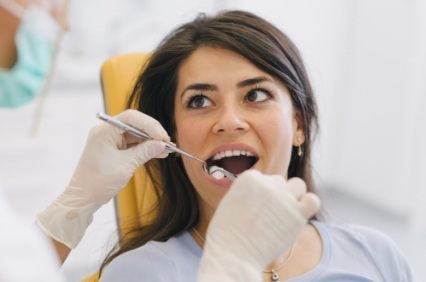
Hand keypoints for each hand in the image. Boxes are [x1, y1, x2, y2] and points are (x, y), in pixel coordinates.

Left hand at [37, 110, 169, 247]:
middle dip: (152, 133)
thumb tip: (162, 145)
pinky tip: (158, 153)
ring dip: (151, 141)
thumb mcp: (125, 166)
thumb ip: (145, 152)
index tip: (162, 137)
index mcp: (104, 131)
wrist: (83, 199)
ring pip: (136, 134)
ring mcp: (110, 140)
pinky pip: (133, 144)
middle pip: (135, 124)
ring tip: (166, 149)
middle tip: (167, 143)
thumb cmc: (98, 182)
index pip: (132, 118)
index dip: (150, 125)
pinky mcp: (113, 150)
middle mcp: (106, 132)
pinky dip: (145, 148)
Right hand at [198, 170, 319, 281]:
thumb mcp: (231, 202)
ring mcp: (284, 198)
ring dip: (294, 196)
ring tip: (285, 213)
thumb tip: (262, 193)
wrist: (234, 254)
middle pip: (279, 182)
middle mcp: (268, 183)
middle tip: (268, 215)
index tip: (256, 208)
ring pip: (298, 185)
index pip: (263, 178)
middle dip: (276, 196)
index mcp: (250, 178)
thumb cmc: (228, 233)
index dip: (261, 194)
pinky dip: (308, 205)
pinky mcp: (298, 214)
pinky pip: (312, 201)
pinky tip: (298, 216)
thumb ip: (248, 192)